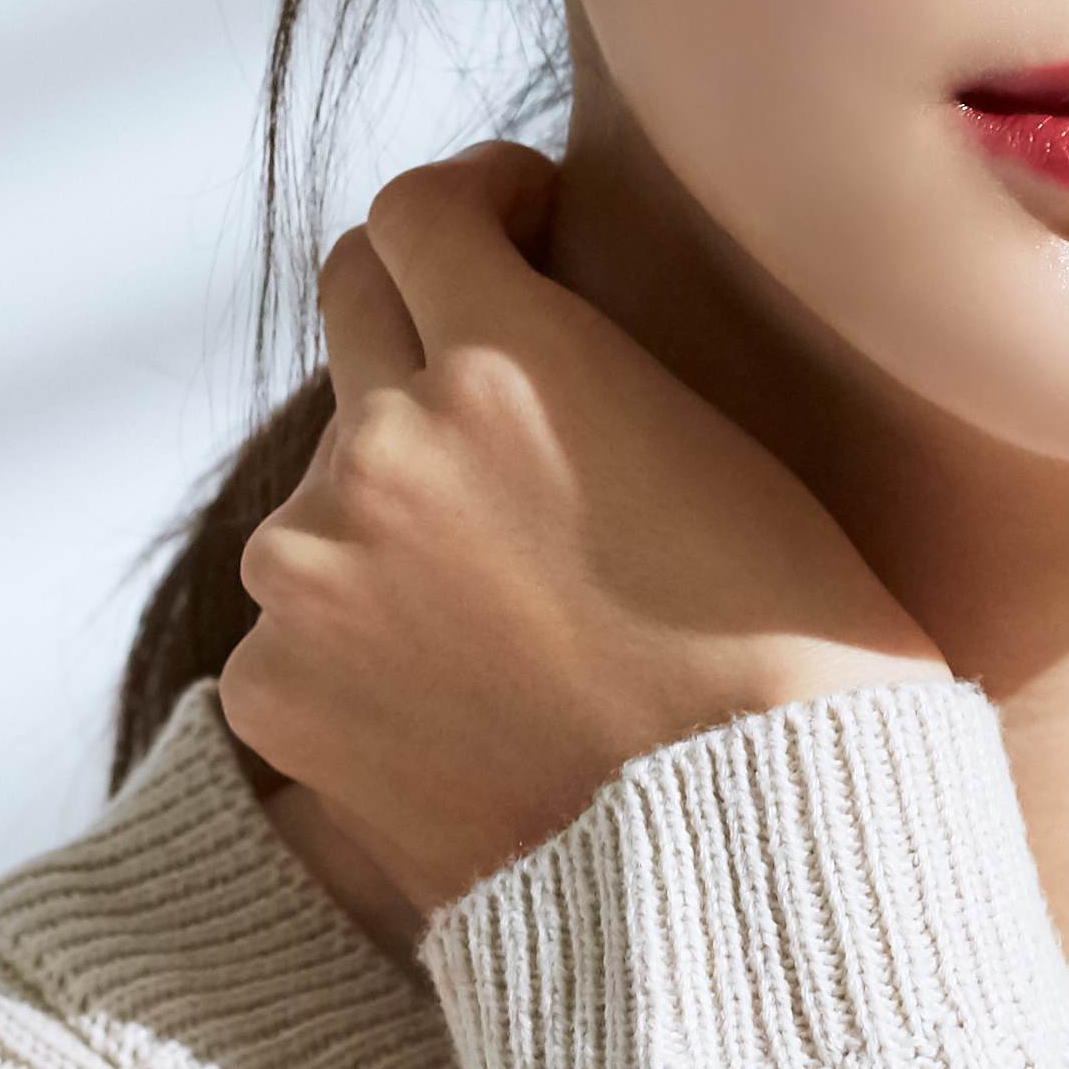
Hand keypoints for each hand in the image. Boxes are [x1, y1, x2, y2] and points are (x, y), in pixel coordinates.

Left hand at [222, 143, 945, 928]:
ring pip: (327, 491)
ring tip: (507, 605)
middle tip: (498, 395)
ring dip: (395, 508)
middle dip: (428, 323)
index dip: (473, 202)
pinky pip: (301, 628)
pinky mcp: (275, 691)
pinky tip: (462, 700)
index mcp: (508, 363)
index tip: (512, 224)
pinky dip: (364, 646)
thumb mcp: (714, 451)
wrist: (747, 867)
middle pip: (354, 310)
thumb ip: (585, 374)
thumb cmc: (794, 664)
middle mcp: (384, 447)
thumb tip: (521, 333)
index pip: (420, 210)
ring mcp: (313, 574)